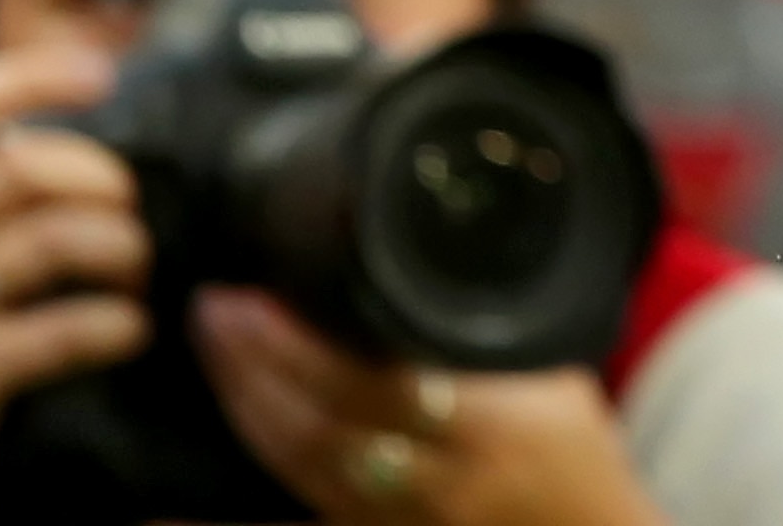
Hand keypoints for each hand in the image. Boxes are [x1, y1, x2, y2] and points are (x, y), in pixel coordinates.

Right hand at [0, 47, 144, 525]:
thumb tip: (98, 103)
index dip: (29, 77)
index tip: (102, 74)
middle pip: (21, 168)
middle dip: (105, 180)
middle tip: (133, 212)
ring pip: (49, 239)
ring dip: (122, 248)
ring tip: (137, 272)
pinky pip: (60, 329)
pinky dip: (116, 324)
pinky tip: (131, 331)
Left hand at [196, 292, 659, 525]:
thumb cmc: (581, 464)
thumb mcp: (558, 386)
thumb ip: (491, 345)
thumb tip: (419, 282)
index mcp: (489, 429)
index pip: (374, 385)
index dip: (300, 347)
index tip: (256, 299)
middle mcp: (434, 483)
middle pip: (319, 426)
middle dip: (255, 366)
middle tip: (214, 309)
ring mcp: (395, 523)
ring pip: (299, 467)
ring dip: (246, 406)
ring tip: (215, 350)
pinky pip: (295, 509)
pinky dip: (244, 483)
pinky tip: (201, 464)